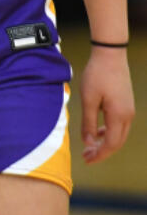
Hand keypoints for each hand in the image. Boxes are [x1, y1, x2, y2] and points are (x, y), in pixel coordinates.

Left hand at [80, 46, 134, 162]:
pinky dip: (108, 132)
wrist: (110, 55)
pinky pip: (119, 125)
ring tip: (89, 146)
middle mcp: (128, 116)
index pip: (111, 144)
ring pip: (119, 134)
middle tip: (85, 156)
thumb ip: (88, 122)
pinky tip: (97, 132)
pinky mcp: (126, 104)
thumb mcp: (88, 99)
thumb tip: (88, 142)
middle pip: (117, 142)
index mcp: (119, 116)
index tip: (86, 160)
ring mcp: (129, 110)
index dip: (99, 154)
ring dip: (105, 142)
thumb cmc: (97, 75)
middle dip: (102, 151)